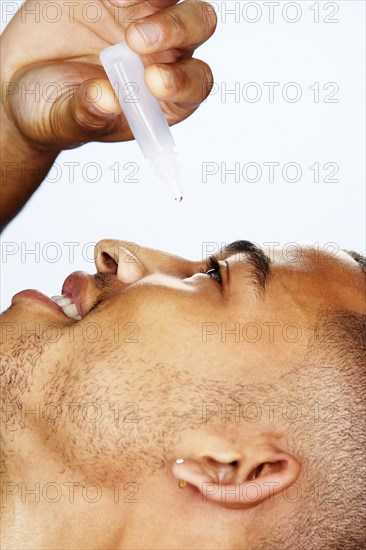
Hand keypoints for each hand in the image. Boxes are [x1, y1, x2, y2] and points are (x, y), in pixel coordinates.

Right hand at [1, 0, 216, 150]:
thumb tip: (108, 100)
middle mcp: (160, 53)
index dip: (183, 81)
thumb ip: (88, 116)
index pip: (193, 83)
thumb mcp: (65, 122)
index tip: (154, 81)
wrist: (18, 81)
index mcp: (162, 96)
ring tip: (118, 2)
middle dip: (177, 28)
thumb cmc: (52, 110)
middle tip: (136, 38)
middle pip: (196, 27)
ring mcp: (140, 16)